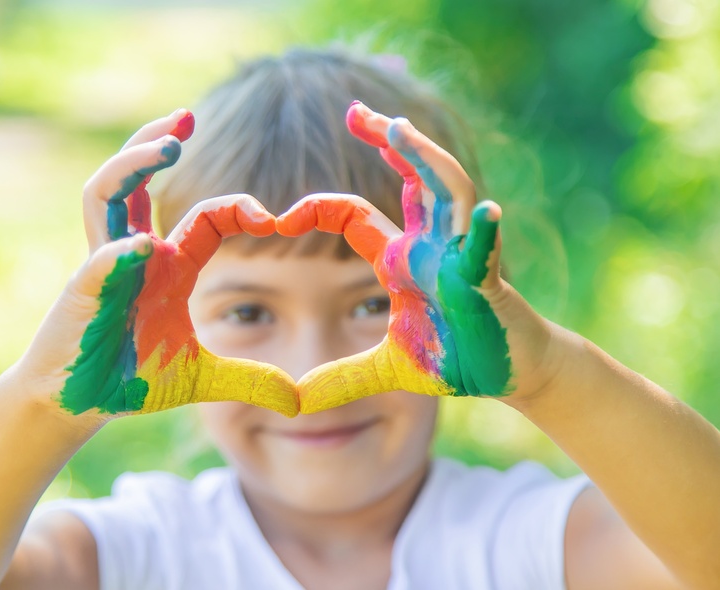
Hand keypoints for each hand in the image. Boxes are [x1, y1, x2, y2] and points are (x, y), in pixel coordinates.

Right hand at [21, 110, 298, 417]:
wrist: (82, 403)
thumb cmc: (134, 379)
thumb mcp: (205, 378)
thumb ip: (250, 380)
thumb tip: (298, 402)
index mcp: (169, 266)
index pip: (205, 218)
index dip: (237, 208)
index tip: (273, 218)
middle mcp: (136, 254)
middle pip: (140, 183)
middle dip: (157, 146)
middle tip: (188, 118)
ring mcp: (104, 266)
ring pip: (107, 196)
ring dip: (132, 167)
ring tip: (166, 144)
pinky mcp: (82, 293)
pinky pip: (98, 260)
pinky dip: (117, 251)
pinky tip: (142, 247)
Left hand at [277, 102, 552, 412]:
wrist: (509, 370)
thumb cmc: (455, 357)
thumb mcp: (387, 368)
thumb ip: (343, 378)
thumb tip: (296, 399)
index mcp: (403, 260)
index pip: (355, 216)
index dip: (321, 208)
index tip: (284, 214)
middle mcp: (431, 247)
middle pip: (410, 179)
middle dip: (388, 143)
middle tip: (356, 110)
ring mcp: (462, 257)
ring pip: (447, 194)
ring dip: (426, 162)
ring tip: (398, 130)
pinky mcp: (487, 282)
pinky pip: (485, 252)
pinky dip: (484, 233)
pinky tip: (485, 213)